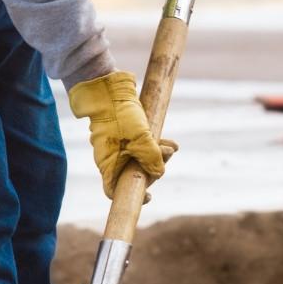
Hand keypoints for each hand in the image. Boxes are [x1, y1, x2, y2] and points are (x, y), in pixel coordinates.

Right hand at [68, 71, 177, 198]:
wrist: (109, 88)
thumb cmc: (120, 115)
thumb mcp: (141, 139)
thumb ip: (152, 158)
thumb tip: (160, 173)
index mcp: (109, 165)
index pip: (116, 191)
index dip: (133, 196)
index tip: (150, 196)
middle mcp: (111, 158)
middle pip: (135, 173)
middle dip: (155, 167)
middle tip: (169, 154)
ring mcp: (117, 146)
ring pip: (140, 158)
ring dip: (158, 153)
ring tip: (173, 145)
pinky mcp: (124, 134)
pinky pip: (141, 145)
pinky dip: (154, 144)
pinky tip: (170, 141)